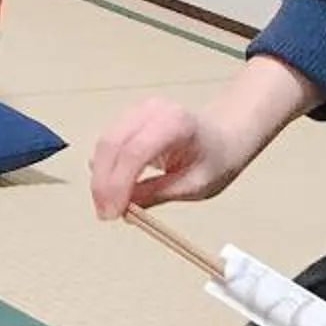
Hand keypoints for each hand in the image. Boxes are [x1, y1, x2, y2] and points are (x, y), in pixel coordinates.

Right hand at [88, 56, 323, 217]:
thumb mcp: (194, 185)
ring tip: (108, 206)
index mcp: (175, 124)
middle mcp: (152, 110)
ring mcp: (138, 110)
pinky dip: (104, 168)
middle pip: (111, 145)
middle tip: (105, 214)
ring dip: (100, 177)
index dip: (117, 184)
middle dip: (102, 184)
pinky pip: (108, 143)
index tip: (112, 213)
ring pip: (104, 144)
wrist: (225, 134)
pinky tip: (112, 188)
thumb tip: (123, 209)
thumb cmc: (216, 158)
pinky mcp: (129, 117)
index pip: (134, 153)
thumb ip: (156, 195)